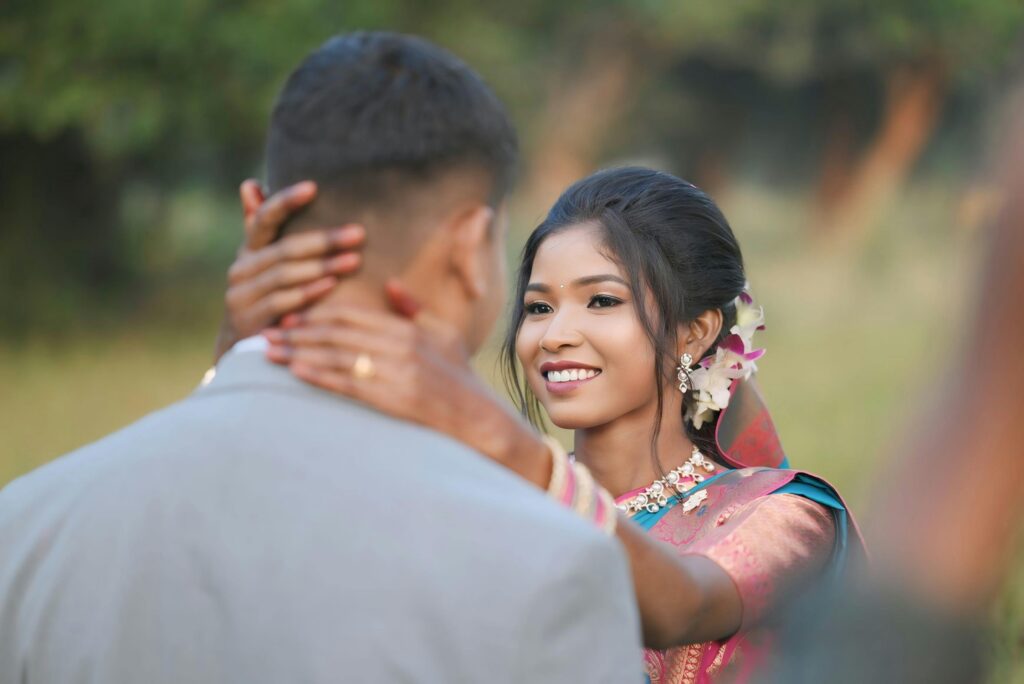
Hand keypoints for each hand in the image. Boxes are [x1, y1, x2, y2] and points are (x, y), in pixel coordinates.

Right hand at [214, 180, 365, 358]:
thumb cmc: (267, 298)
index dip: (286, 201)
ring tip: (355, 260)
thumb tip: (250, 184)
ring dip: (322, 266)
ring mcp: (242, 294)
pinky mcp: (249, 320)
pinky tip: (333, 285)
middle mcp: (241, 269)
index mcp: (248, 250)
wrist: (244, 350)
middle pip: (285, 248)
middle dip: (324, 240)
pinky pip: (282, 302)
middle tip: (358, 233)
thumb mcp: (264, 264)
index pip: (264, 218)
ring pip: (285, 274)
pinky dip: (309, 292)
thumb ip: (261, 227)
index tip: (313, 187)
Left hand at [263, 281, 552, 487]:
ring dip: (298, 353)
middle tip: (266, 333)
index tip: (288, 315)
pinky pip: (348, 385)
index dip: (315, 313)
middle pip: (336, 334)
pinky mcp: (394, 400)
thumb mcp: (443, 335)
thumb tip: (391, 284)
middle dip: (297, 333)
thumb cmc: (460, 377)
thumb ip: (414, 309)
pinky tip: (295, 372)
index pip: (351, 315)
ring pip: (336, 357)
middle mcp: (400, 347)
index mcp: (407, 329)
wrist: (479, 419)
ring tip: (269, 353)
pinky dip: (319, 376)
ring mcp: (396, 374)